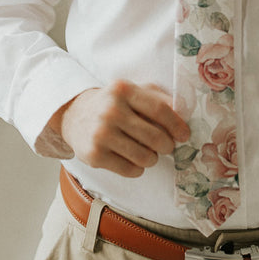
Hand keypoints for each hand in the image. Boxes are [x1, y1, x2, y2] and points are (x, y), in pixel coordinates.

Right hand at [52, 81, 190, 178]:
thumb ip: (158, 97)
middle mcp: (111, 110)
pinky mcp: (94, 155)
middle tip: (167, 146)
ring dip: (153, 158)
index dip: (177, 125)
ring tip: (149, 153)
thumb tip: (184, 112)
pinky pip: (130, 170)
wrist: (74, 114)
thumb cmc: (113, 103)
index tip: (184, 135)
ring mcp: (101, 134)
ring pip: (145, 156)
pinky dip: (138, 168)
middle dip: (167, 146)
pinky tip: (133, 160)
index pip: (160, 110)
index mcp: (123, 90)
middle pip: (155, 137)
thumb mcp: (133, 91)